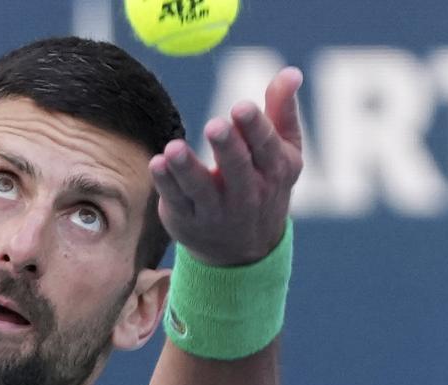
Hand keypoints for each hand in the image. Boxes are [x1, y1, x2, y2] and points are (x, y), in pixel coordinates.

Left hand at [149, 67, 304, 266]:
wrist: (244, 249)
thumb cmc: (264, 184)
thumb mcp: (281, 152)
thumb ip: (281, 111)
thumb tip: (291, 72)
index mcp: (274, 171)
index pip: (265, 148)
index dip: (254, 128)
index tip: (241, 107)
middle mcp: (247, 194)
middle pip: (237, 169)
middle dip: (227, 147)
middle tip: (215, 125)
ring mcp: (216, 211)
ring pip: (200, 189)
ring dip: (187, 168)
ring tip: (173, 148)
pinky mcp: (187, 220)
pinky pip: (176, 201)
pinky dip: (165, 183)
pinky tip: (156, 163)